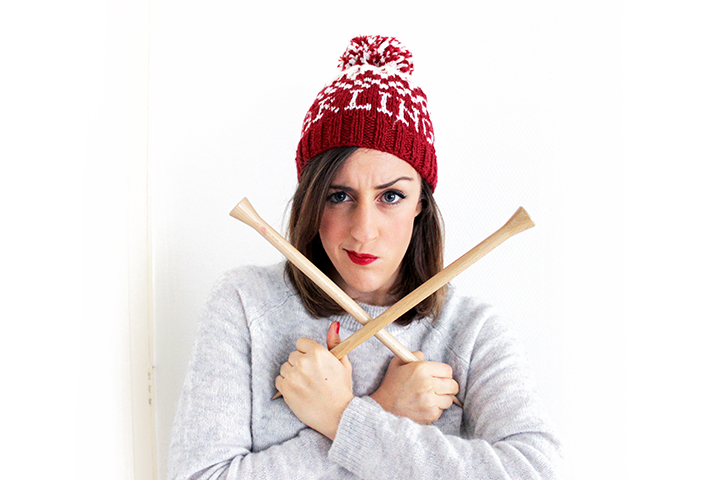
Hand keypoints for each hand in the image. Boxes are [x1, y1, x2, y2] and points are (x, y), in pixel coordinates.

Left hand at [275, 322, 352, 439]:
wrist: (338, 415)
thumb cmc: (341, 390)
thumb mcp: (343, 364)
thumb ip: (335, 343)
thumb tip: (334, 325)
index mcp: (318, 352)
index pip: (301, 343)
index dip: (307, 353)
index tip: (313, 363)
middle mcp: (303, 361)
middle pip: (293, 355)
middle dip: (300, 364)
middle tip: (312, 377)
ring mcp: (293, 375)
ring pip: (285, 367)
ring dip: (292, 374)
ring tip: (306, 385)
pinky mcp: (285, 389)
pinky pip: (278, 380)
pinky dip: (286, 385)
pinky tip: (299, 391)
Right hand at [370, 351, 458, 423]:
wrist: (382, 408)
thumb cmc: (391, 385)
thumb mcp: (397, 364)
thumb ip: (413, 356)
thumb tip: (423, 356)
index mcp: (421, 369)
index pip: (448, 370)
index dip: (443, 373)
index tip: (438, 376)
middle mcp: (428, 384)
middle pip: (453, 385)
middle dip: (447, 386)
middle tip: (438, 388)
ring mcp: (430, 401)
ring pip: (449, 399)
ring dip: (442, 399)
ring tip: (429, 398)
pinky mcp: (431, 414)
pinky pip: (442, 410)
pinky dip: (435, 409)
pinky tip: (424, 406)